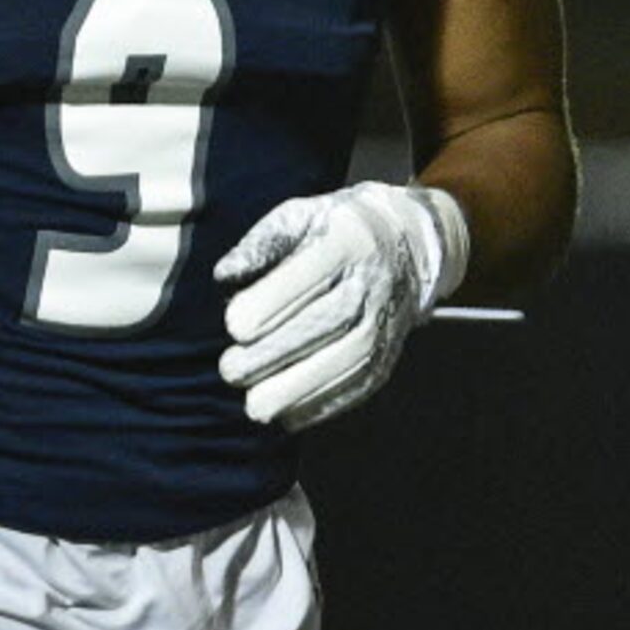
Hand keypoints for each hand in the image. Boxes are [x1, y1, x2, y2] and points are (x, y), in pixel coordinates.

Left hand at [216, 182, 468, 431]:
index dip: (273, 302)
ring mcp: (386, 320)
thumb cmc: (333, 229)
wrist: (405, 243)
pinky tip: (286, 415)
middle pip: (330, 321)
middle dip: (278, 352)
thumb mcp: (298, 215)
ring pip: (348, 359)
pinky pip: (360, 384)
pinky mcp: (389, 354)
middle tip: (231, 370)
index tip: (233, 325)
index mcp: (348, 239)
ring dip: (299, 388)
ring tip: (255, 405)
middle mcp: (373, 281)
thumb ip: (260, 243)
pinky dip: (323, 404)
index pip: (312, 272)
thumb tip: (224, 276)